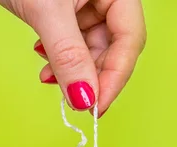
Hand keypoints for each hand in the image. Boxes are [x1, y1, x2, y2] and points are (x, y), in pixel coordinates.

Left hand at [0, 0, 145, 116]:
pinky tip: (46, 64)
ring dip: (75, 70)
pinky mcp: (69, 9)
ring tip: (50, 79)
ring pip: (94, 48)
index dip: (116, 76)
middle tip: (77, 102)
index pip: (130, 39)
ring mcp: (89, 2)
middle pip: (115, 47)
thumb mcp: (47, 12)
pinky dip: (62, 58)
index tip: (97, 106)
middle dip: (93, 76)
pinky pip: (75, 42)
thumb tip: (85, 98)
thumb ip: (69, 56)